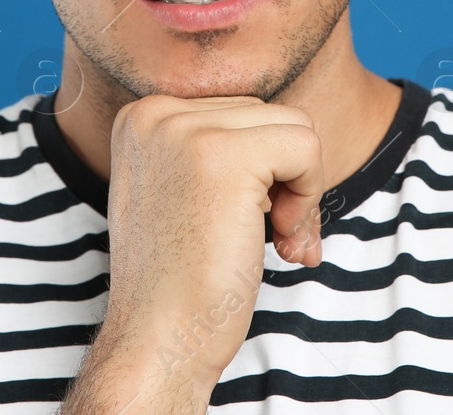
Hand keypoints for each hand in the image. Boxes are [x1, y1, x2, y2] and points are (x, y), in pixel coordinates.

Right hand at [61, 94, 324, 412]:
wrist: (157, 341)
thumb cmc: (179, 280)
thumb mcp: (180, 192)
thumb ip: (215, 149)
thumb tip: (292, 131)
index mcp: (142, 117)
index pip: (239, 113)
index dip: (262, 171)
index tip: (253, 222)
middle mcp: (156, 112)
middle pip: (268, 115)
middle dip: (285, 180)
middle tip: (275, 238)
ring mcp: (185, 130)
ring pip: (294, 127)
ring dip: (301, 191)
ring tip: (278, 241)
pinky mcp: (223, 155)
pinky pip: (306, 148)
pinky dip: (310, 196)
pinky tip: (279, 239)